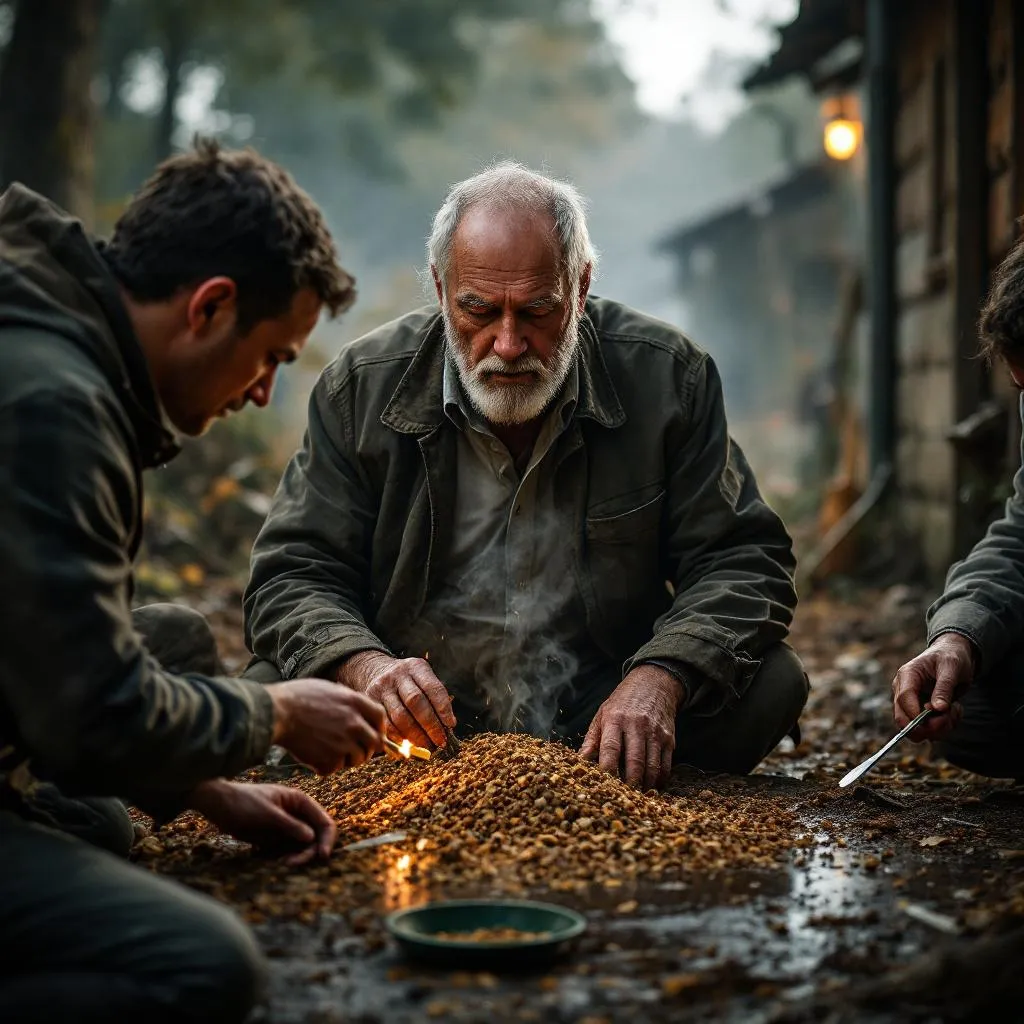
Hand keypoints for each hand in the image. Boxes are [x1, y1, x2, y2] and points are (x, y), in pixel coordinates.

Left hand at [188, 779, 336, 865]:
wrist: (219, 807)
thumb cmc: (244, 802)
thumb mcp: (268, 813)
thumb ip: (290, 825)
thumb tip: (312, 838)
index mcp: (300, 802)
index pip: (323, 821)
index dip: (327, 838)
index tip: (322, 856)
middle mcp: (298, 815)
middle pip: (315, 837)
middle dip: (309, 852)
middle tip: (292, 863)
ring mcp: (287, 828)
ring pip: (303, 847)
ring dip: (298, 857)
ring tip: (283, 863)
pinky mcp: (276, 840)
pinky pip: (289, 852)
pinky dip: (287, 858)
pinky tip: (278, 862)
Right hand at [265, 678, 385, 773]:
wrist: (277, 713)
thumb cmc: (298, 698)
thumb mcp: (330, 689)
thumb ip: (349, 701)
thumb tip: (359, 712)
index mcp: (355, 703)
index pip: (380, 717)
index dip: (378, 727)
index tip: (373, 732)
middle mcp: (354, 724)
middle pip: (376, 742)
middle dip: (368, 747)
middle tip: (356, 749)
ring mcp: (344, 744)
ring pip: (358, 759)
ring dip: (348, 758)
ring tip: (331, 751)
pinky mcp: (330, 761)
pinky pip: (336, 768)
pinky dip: (326, 765)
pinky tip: (314, 755)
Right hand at [338, 650, 455, 749]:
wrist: (376, 670)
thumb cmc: (408, 680)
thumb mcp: (422, 678)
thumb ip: (434, 697)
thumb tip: (448, 725)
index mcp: (416, 667)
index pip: (432, 688)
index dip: (443, 708)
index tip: (450, 724)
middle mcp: (397, 675)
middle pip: (415, 702)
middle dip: (430, 725)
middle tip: (440, 740)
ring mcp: (382, 688)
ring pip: (399, 716)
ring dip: (416, 735)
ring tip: (427, 745)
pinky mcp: (370, 701)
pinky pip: (386, 724)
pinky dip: (399, 737)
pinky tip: (409, 744)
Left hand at [579, 665, 683, 789]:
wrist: (654, 683)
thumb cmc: (623, 702)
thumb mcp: (603, 714)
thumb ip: (593, 739)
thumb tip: (580, 761)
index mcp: (616, 719)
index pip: (610, 748)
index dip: (607, 769)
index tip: (603, 785)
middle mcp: (637, 725)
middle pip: (634, 760)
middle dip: (629, 783)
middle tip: (623, 798)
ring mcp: (655, 732)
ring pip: (652, 766)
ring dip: (645, 785)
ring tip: (636, 796)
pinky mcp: (669, 738)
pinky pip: (666, 765)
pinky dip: (659, 779)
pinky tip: (651, 786)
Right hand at [892, 632, 975, 741]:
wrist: (953, 655)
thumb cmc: (951, 656)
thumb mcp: (951, 668)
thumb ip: (943, 688)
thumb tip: (937, 708)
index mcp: (907, 675)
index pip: (903, 699)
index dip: (917, 715)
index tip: (939, 720)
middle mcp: (903, 690)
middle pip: (902, 718)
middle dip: (927, 727)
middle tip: (949, 719)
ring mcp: (909, 702)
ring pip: (915, 728)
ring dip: (939, 728)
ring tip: (955, 711)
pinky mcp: (918, 710)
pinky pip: (926, 729)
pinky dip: (942, 728)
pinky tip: (953, 712)